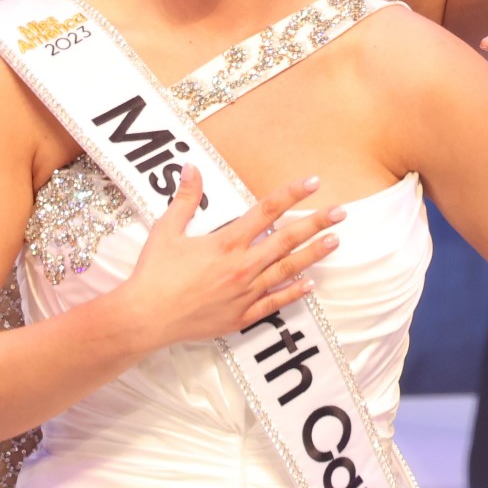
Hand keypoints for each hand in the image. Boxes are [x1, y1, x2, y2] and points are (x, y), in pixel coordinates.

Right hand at [120, 166, 344, 347]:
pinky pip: (274, 304)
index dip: (291, 194)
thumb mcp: (167, 230)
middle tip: (341, 213)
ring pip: (287, 270)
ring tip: (334, 242)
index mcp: (225, 243)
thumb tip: (192, 168)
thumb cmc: (153, 274)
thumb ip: (186, 199)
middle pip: (286, 240)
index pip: (266, 211)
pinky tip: (310, 284)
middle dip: (315, 224)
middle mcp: (241, 267)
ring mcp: (244, 293)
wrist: (146, 318)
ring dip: (313, 255)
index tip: (313, 183)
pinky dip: (293, 293)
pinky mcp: (241, 316)